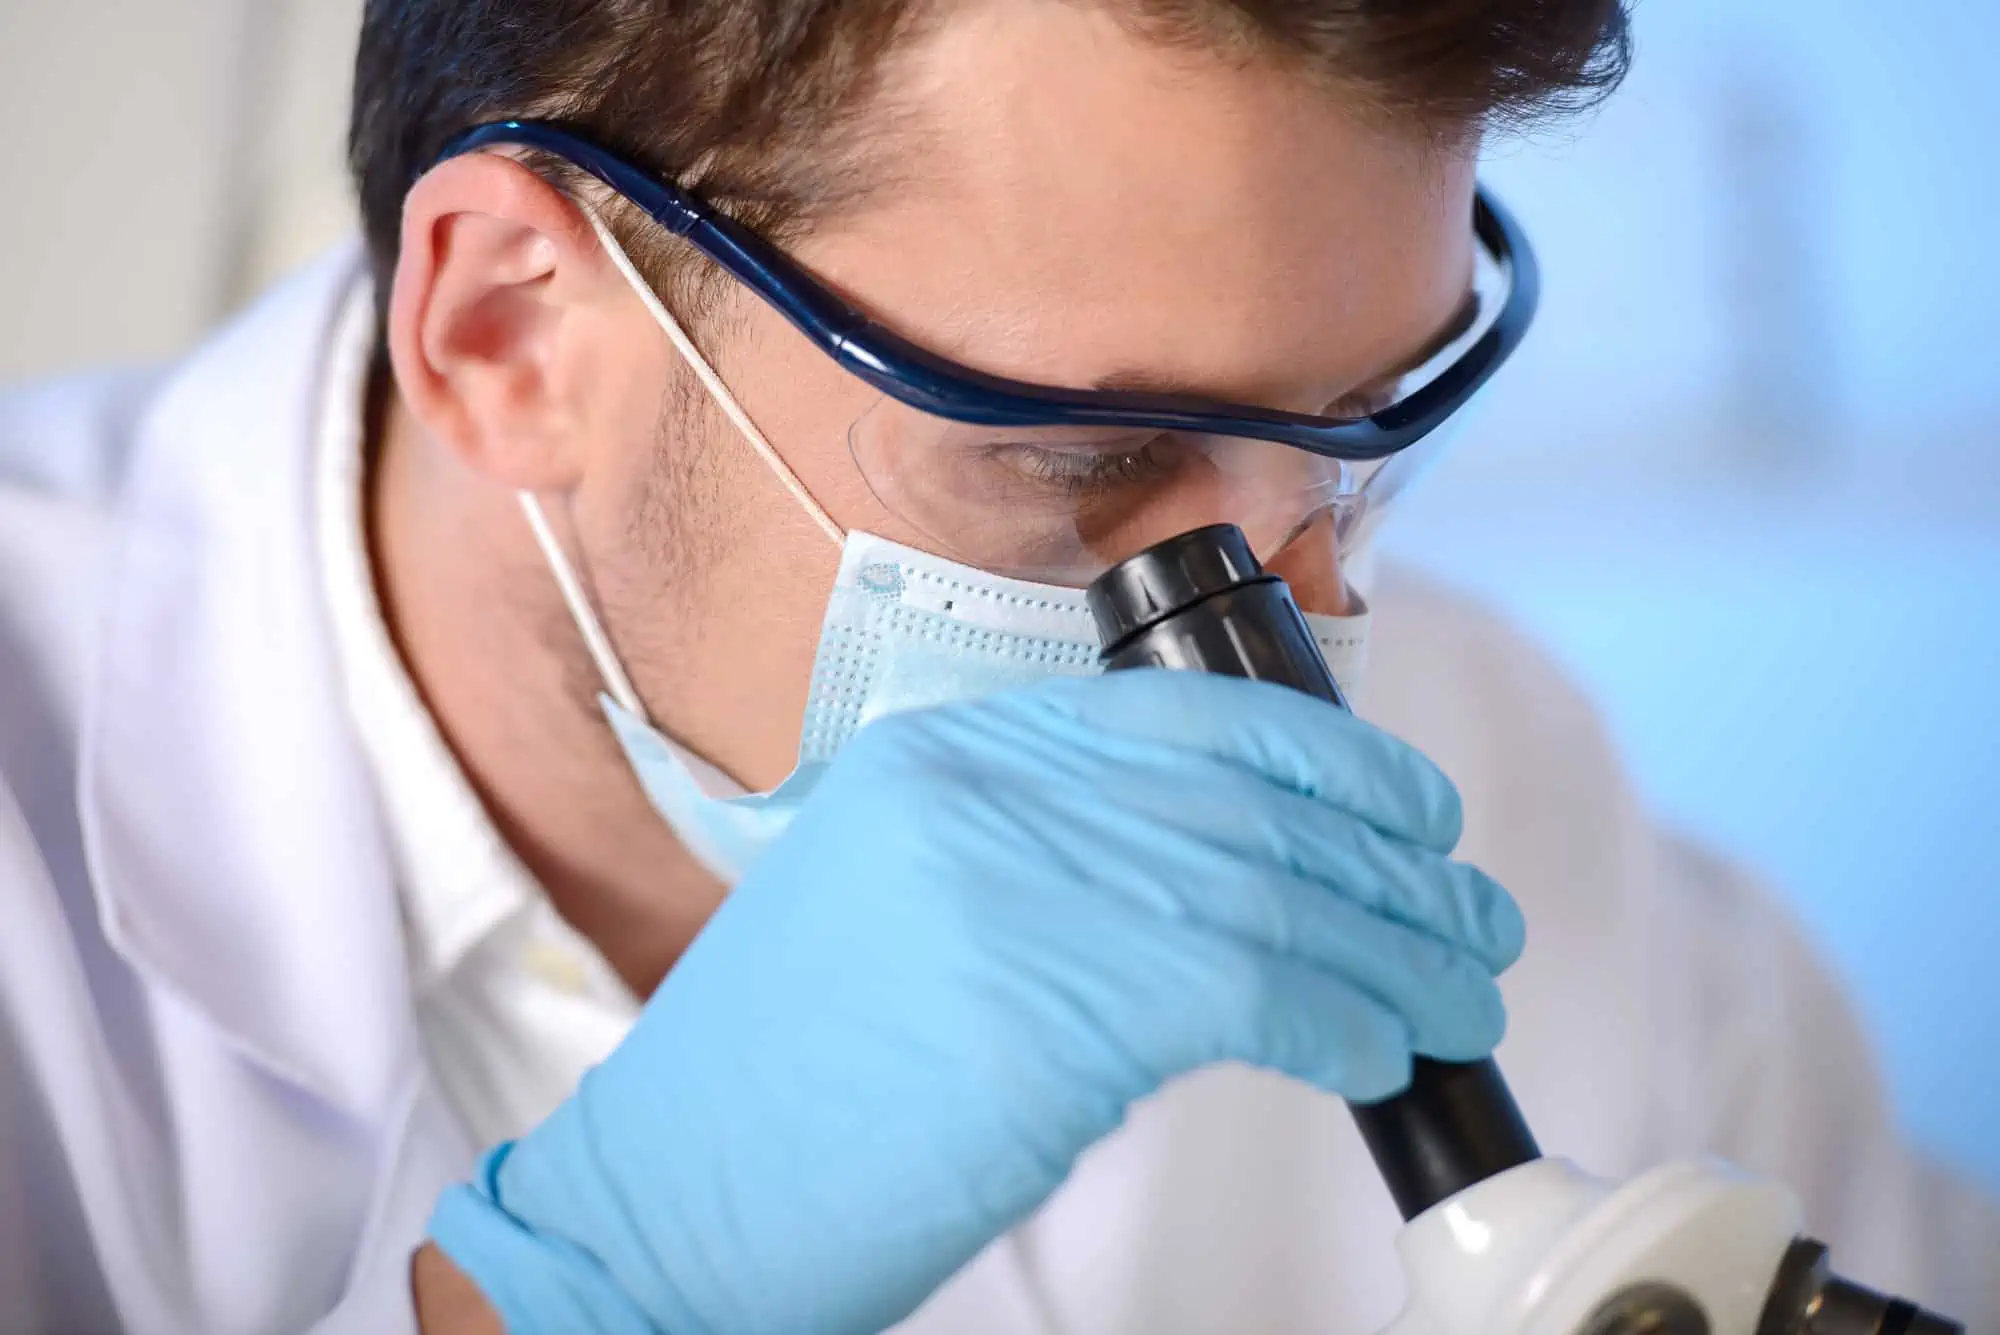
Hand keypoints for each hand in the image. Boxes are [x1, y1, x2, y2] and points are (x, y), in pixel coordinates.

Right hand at [427, 670, 1524, 1333]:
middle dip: (1390, 864)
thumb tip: (1231, 883)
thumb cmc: (790, 1082)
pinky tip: (1378, 1057)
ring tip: (1460, 994)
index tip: (1410, 806)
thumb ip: (1049, 856)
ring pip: (1272, 894)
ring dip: (1394, 952)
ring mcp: (1012, 886)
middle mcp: (986, 791)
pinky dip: (1343, 1022)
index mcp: (950, 754)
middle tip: (1472, 914)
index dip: (1328, 755)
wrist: (669, 1196)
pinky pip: (1254, 991)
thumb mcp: (904, 904)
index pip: (1185, 714)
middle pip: (1249, 805)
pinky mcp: (1046, 1005)